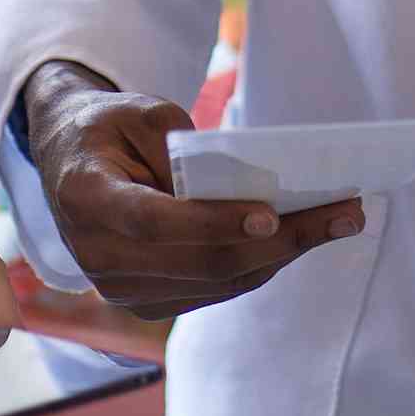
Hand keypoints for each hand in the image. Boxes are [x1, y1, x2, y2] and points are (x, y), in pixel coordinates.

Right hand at [19, 61, 365, 317]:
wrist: (71, 162)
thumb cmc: (110, 128)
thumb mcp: (141, 112)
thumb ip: (183, 147)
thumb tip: (246, 189)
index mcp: (85, 198)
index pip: (154, 222)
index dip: (213, 222)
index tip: (271, 214)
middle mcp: (97, 257)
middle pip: (201, 262)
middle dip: (280, 241)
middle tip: (344, 213)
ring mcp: (121, 289)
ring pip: (218, 281)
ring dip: (284, 255)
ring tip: (339, 222)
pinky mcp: (147, 303)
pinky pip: (216, 289)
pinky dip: (262, 264)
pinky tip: (301, 239)